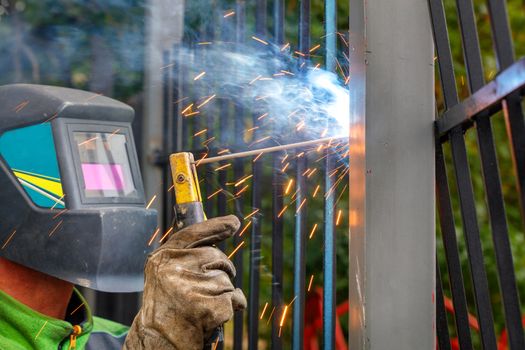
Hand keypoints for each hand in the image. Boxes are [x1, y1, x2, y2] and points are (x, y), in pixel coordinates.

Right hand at [123, 215, 246, 349]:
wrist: (158, 343)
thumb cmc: (165, 310)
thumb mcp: (165, 277)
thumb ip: (185, 259)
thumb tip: (216, 243)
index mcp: (162, 259)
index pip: (192, 233)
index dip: (215, 226)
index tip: (233, 222)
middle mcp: (174, 269)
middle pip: (217, 256)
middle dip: (222, 269)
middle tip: (206, 289)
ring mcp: (191, 287)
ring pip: (226, 279)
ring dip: (223, 293)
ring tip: (202, 307)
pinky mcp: (208, 306)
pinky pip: (235, 298)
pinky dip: (232, 307)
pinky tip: (213, 316)